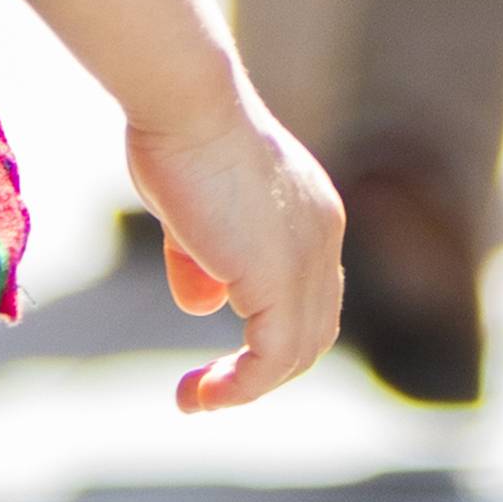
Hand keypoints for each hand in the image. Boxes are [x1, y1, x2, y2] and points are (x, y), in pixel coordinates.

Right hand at [126, 82, 343, 412]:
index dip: (273, 328)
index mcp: (311, 212)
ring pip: (297, 351)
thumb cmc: (178, 135)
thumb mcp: (191, 207)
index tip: (225, 349)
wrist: (188, 102)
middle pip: (314, 328)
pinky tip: (201, 395)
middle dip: (265, 366)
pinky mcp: (279, 280)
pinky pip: (271, 358)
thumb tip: (202, 305)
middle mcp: (323, 237)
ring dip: (247, 387)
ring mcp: (308, 260)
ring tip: (197, 399)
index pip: (312, 292)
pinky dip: (240, 387)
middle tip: (211, 386)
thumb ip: (201, 259)